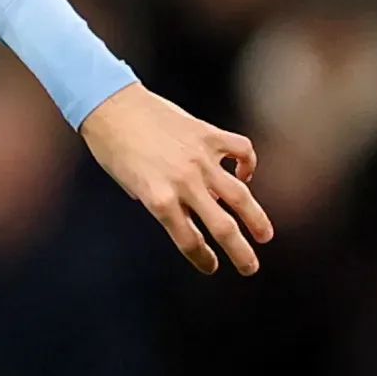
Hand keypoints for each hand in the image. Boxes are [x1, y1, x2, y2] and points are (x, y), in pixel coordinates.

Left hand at [79, 84, 272, 275]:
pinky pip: (242, 151)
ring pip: (240, 195)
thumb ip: (162, 200)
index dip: (202, 259)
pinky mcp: (209, 134)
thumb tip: (192, 211)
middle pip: (222, 227)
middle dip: (240, 253)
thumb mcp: (132, 185)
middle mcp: (183, 183)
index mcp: (159, 200)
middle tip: (250, 269)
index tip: (210, 267)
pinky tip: (245, 175)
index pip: (189, 240)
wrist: (111, 106)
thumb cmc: (113, 149)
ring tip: (265, 236)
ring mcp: (200, 158)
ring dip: (256, 219)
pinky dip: (248, 165)